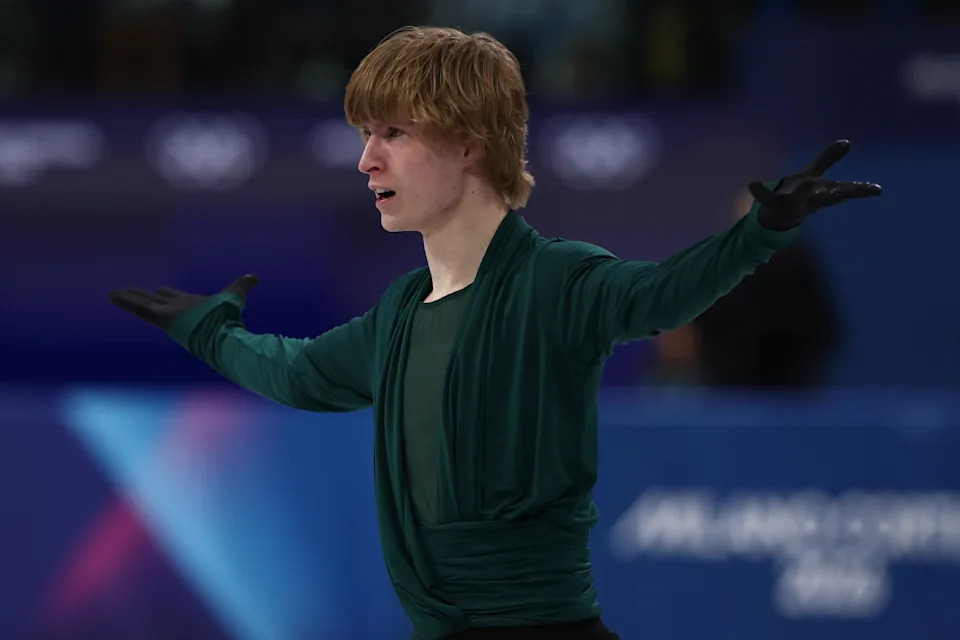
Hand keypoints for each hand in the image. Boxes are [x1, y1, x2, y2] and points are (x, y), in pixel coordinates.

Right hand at [109, 274, 258, 329]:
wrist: (222, 335)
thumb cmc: (229, 319)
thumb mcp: (236, 297)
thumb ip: (242, 286)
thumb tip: (255, 277)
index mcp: (191, 307)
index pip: (175, 298)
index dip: (168, 294)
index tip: (160, 290)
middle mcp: (177, 310)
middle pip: (156, 300)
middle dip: (144, 296)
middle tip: (130, 291)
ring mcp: (169, 314)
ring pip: (144, 303)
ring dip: (130, 297)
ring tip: (115, 293)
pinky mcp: (162, 318)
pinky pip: (139, 309)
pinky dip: (125, 302)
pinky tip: (112, 295)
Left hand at [749, 140, 882, 230]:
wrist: (779, 216)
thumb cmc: (800, 195)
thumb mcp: (813, 175)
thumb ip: (827, 159)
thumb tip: (847, 142)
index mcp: (821, 193)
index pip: (845, 190)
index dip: (858, 190)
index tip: (877, 190)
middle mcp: (809, 200)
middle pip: (821, 198)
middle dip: (829, 196)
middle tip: (839, 195)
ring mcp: (790, 203)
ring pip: (796, 200)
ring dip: (799, 195)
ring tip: (802, 186)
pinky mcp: (772, 204)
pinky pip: (765, 196)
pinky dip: (759, 190)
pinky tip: (753, 183)